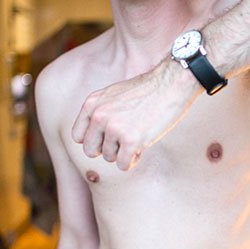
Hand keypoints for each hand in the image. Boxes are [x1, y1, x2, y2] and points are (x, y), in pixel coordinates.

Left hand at [72, 56, 198, 170]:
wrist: (172, 83)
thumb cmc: (148, 90)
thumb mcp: (114, 95)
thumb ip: (101, 112)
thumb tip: (97, 138)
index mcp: (92, 103)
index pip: (78, 136)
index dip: (95, 140)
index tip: (108, 137)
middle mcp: (99, 115)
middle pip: (90, 151)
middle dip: (107, 150)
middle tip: (123, 142)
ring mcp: (114, 128)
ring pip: (109, 158)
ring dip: (123, 153)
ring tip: (137, 137)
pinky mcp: (131, 140)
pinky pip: (123, 165)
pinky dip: (132, 160)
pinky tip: (142, 147)